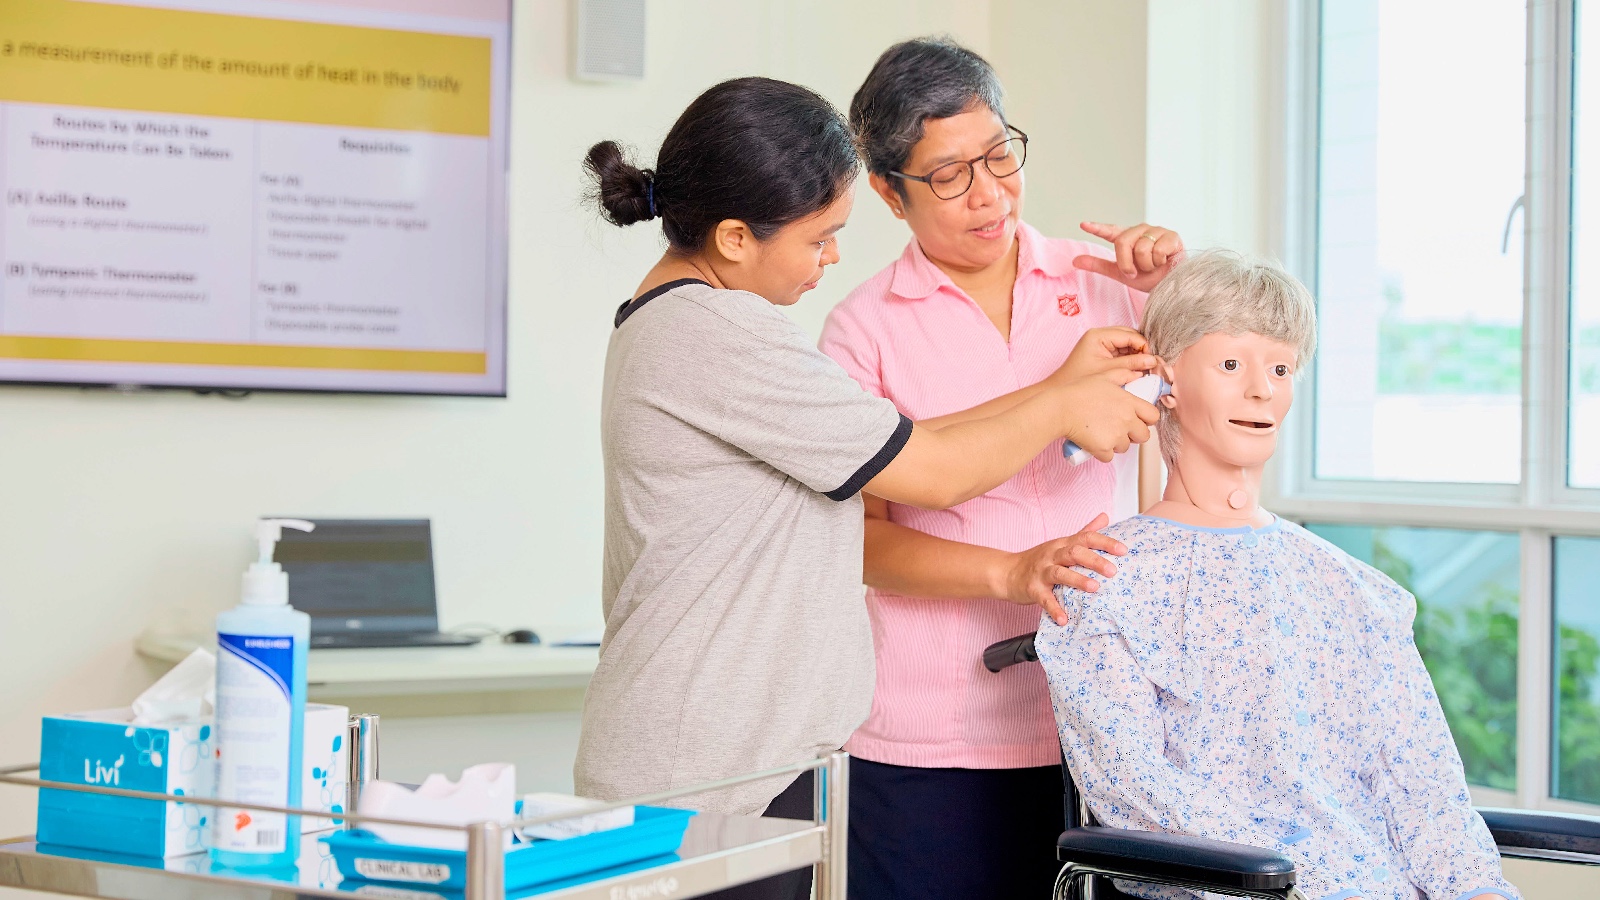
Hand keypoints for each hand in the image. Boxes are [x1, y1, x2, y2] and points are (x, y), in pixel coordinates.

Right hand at [1000, 514, 1125, 624]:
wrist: (1007, 572)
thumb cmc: (1039, 559)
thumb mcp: (1061, 543)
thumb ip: (1084, 531)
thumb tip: (1105, 516)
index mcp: (1062, 544)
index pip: (1086, 537)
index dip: (1105, 542)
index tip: (1123, 550)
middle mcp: (1052, 555)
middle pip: (1074, 552)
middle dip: (1094, 560)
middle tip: (1113, 571)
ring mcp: (1041, 572)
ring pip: (1060, 573)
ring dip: (1077, 580)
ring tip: (1094, 588)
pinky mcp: (1032, 589)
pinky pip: (1044, 599)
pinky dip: (1054, 608)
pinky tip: (1064, 619)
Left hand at [1053, 326, 1155, 384]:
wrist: (1060, 391)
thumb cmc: (1079, 380)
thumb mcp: (1108, 372)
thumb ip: (1131, 365)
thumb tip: (1152, 361)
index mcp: (1098, 335)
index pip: (1129, 334)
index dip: (1143, 346)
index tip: (1152, 360)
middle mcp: (1099, 335)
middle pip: (1129, 336)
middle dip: (1141, 349)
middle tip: (1150, 363)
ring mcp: (1100, 343)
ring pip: (1126, 343)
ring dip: (1136, 354)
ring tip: (1144, 368)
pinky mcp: (1101, 351)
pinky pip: (1121, 351)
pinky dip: (1129, 358)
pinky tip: (1135, 369)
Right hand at [1055, 368, 1161, 462]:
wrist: (1060, 408)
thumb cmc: (1078, 391)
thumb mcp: (1103, 376)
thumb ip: (1123, 374)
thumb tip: (1137, 374)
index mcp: (1129, 402)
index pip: (1153, 416)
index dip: (1147, 419)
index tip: (1138, 419)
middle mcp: (1127, 420)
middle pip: (1144, 436)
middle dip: (1134, 434)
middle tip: (1119, 430)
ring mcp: (1116, 436)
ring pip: (1125, 447)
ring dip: (1116, 443)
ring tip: (1101, 433)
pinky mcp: (1103, 448)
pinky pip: (1109, 456)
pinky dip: (1102, 452)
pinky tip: (1093, 442)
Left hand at [1072, 222, 1184, 292]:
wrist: (1171, 287)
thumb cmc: (1149, 278)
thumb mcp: (1120, 274)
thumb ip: (1098, 265)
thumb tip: (1074, 261)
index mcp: (1128, 239)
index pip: (1111, 231)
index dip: (1097, 228)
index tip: (1083, 225)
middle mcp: (1141, 231)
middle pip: (1122, 242)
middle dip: (1126, 263)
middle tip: (1136, 271)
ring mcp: (1157, 231)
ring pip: (1141, 248)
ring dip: (1146, 265)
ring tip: (1154, 266)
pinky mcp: (1172, 235)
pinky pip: (1157, 250)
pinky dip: (1159, 262)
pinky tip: (1166, 261)